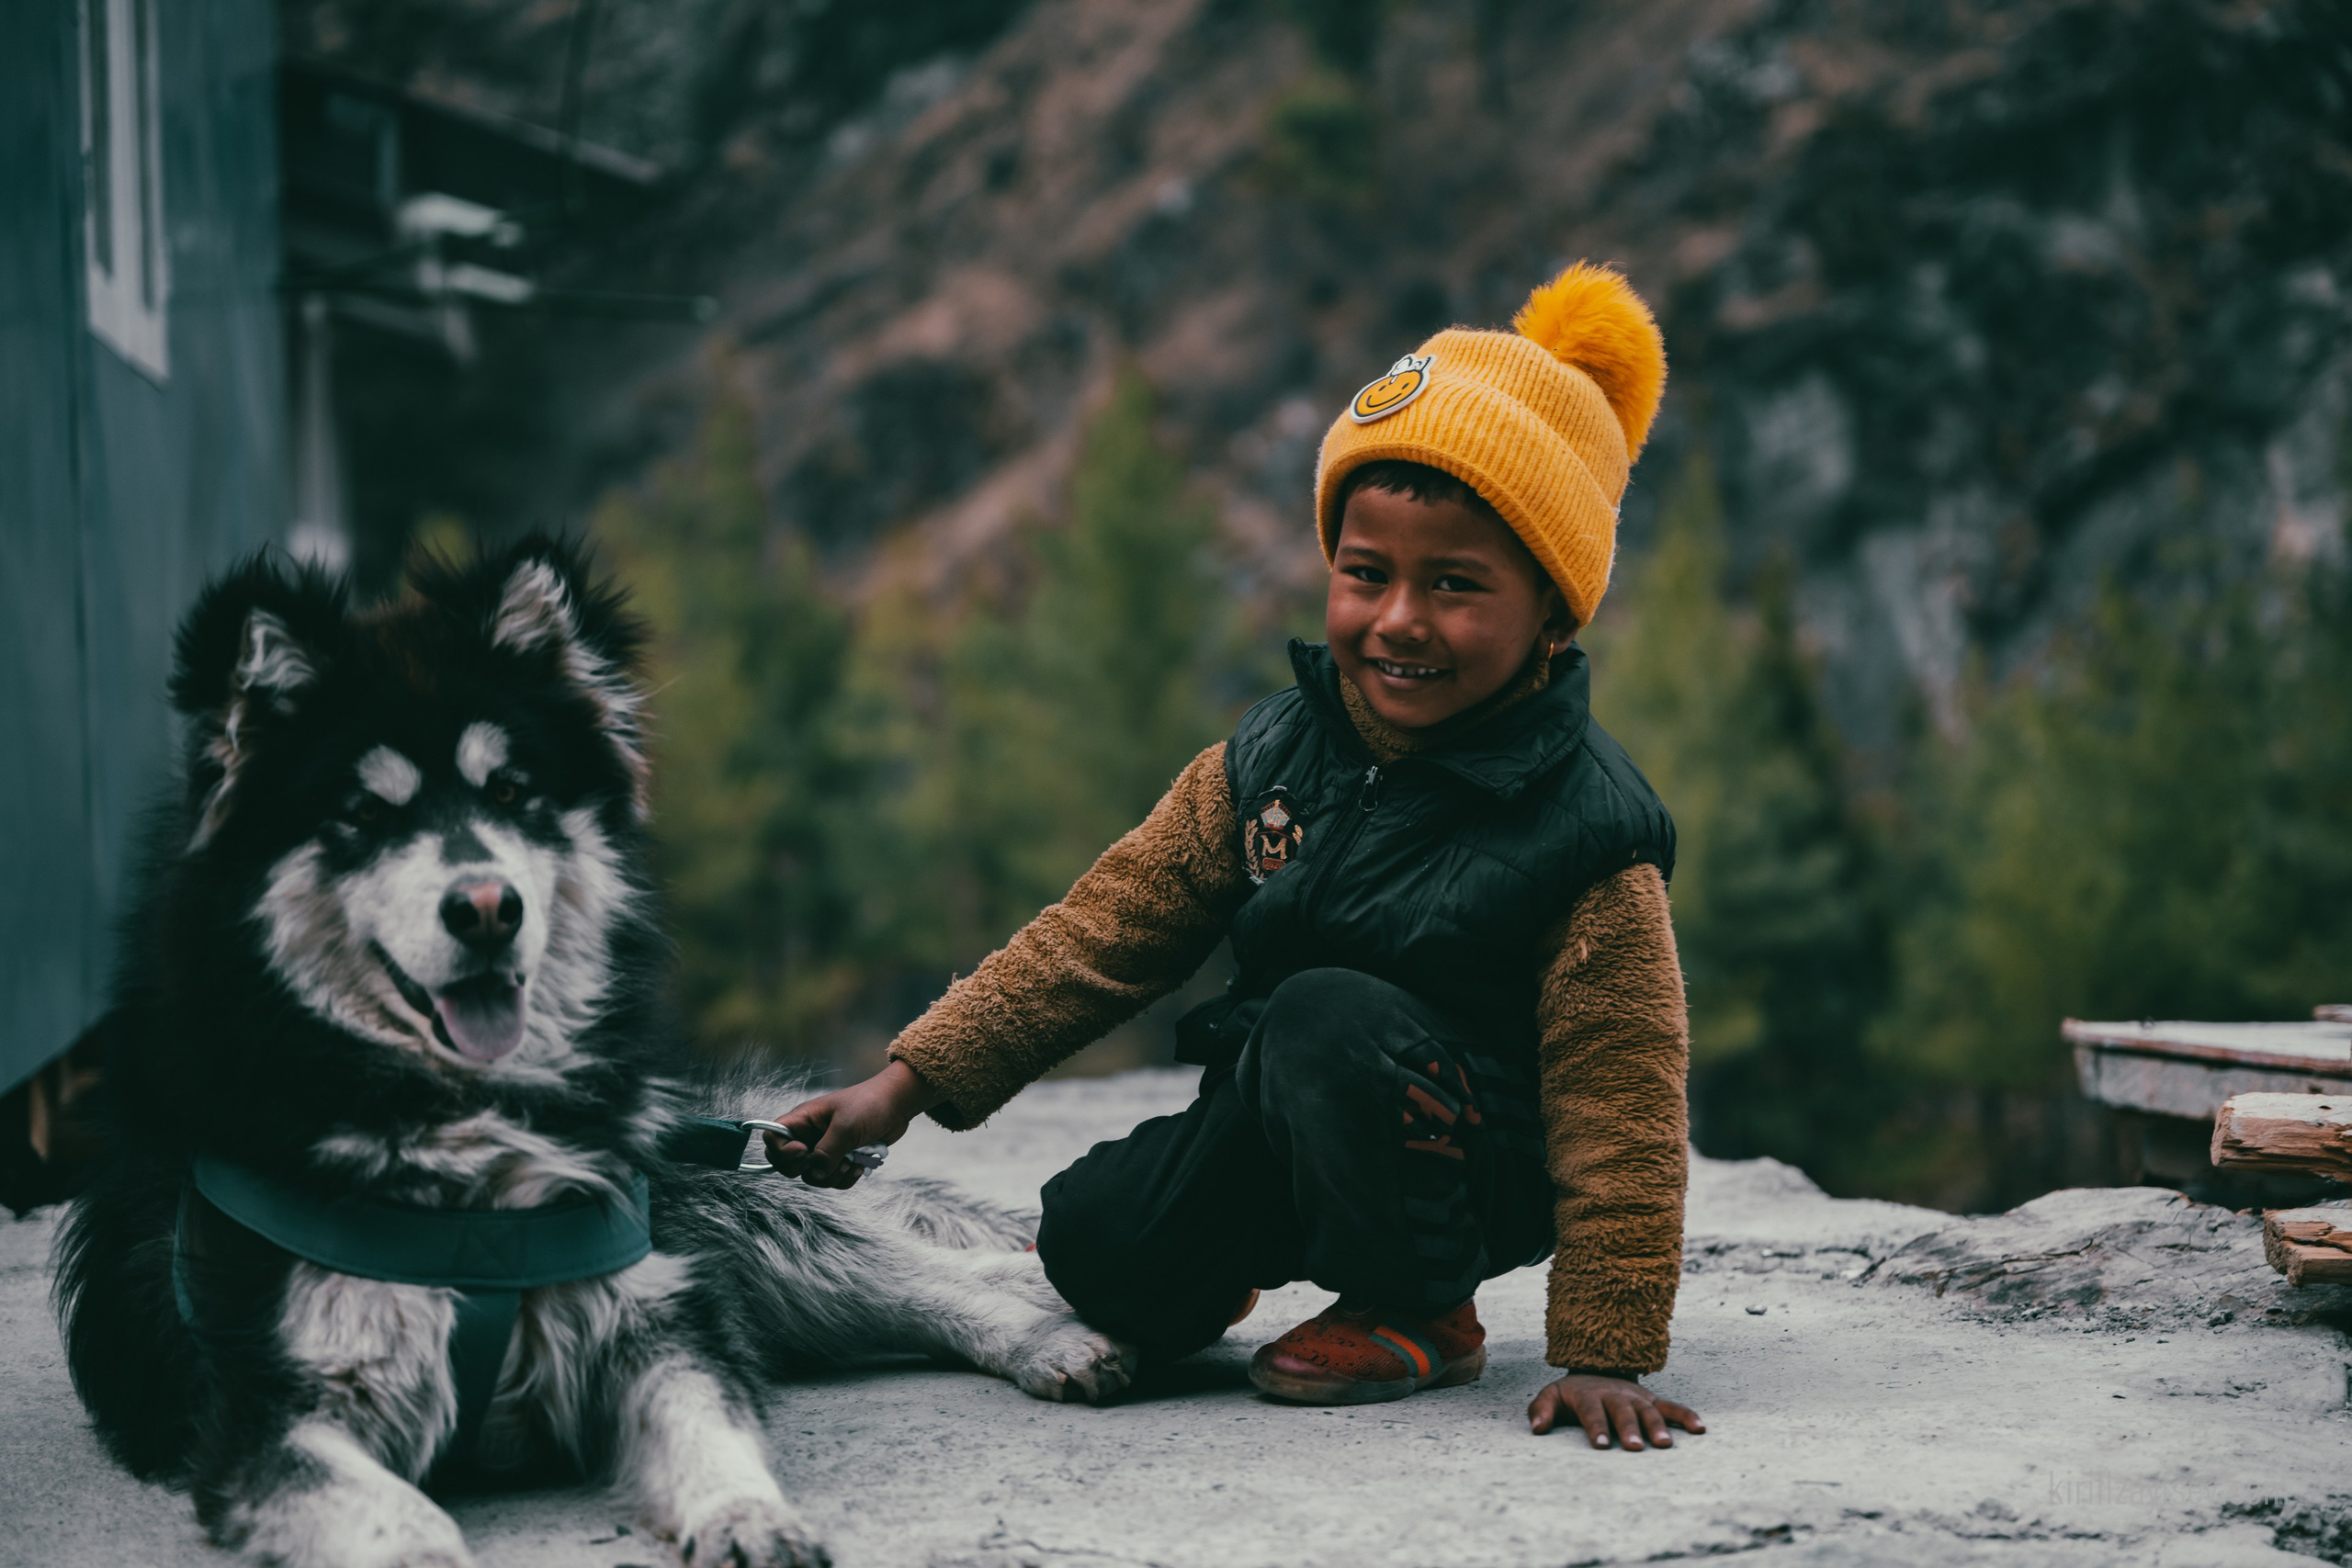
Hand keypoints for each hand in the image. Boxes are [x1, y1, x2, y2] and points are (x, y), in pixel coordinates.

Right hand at [762, 1060, 940, 1188]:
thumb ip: (827, 1152)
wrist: (897, 1105)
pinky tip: (859, 1165)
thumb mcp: (846, 1127)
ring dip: (832, 1176)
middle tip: (826, 1163)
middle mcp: (809, 1135)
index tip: (802, 1152)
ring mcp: (825, 1149)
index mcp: (803, 1119)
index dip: (781, 1150)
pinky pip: (833, 1180)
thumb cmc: (870, 1105)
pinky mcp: (840, 1159)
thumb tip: (814, 1174)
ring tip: (850, 1162)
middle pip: (787, 1165)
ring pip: (812, 1176)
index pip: (772, 1137)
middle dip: (806, 1170)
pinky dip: (845, 1178)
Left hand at [1528, 1372, 1703, 1451]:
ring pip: (1648, 1411)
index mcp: (1589, 1396)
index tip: (1599, 1445)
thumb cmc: (1571, 1394)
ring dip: (1657, 1427)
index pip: (1592, 1412)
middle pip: (1623, 1412)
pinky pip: (1672, 1407)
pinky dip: (1685, 1416)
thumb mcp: (1551, 1395)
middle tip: (1634, 1448)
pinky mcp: (1652, 1400)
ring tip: (1665, 1445)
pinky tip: (1699, 1429)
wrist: (1595, 1370)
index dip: (1596, 1427)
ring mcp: (1636, 1397)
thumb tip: (1537, 1429)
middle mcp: (1615, 1395)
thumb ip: (1542, 1410)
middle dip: (1629, 1429)